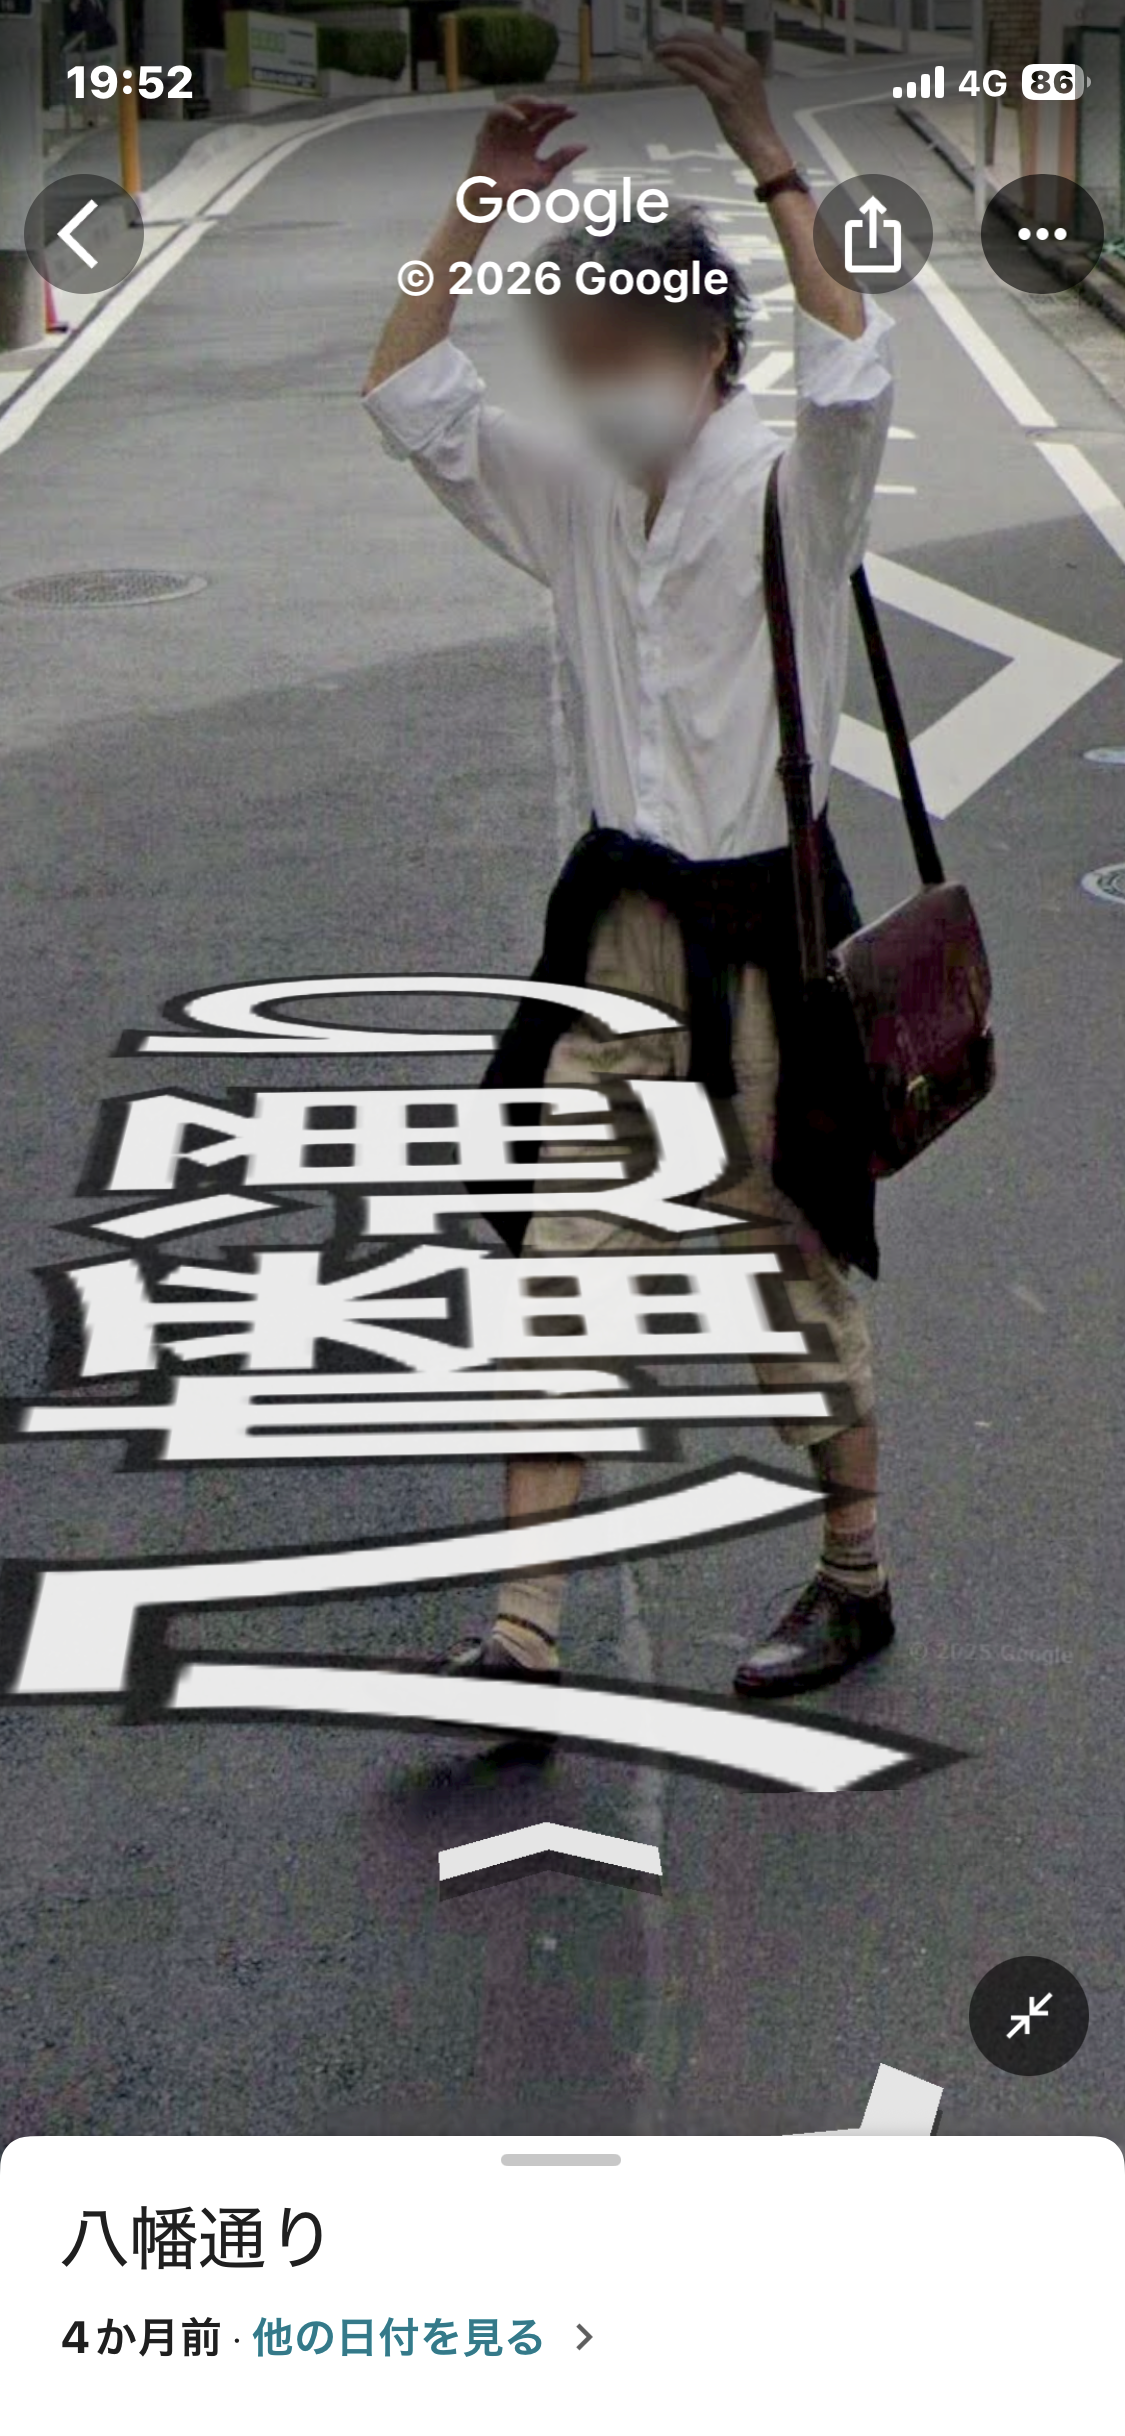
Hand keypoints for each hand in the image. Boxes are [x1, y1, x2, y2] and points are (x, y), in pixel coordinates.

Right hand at [467, 98, 586, 204]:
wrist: (491, 201)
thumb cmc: (515, 190)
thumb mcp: (544, 175)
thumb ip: (561, 159)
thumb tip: (585, 146)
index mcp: (531, 141)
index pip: (548, 121)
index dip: (560, 115)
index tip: (574, 113)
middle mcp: (518, 132)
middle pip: (534, 110)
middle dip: (548, 105)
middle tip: (560, 106)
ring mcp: (503, 129)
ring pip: (516, 105)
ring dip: (529, 102)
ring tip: (543, 106)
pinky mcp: (487, 131)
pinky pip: (495, 113)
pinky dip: (508, 112)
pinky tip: (521, 119)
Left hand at [655, 33, 787, 178]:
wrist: (761, 145)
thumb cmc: (750, 125)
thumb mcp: (741, 93)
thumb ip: (726, 78)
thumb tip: (700, 71)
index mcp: (748, 63)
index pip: (717, 40)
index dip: (695, 36)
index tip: (678, 38)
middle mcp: (742, 66)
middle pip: (708, 42)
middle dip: (683, 38)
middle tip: (664, 43)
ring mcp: (733, 80)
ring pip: (700, 53)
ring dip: (677, 49)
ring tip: (660, 52)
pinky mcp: (722, 95)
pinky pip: (697, 73)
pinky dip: (679, 65)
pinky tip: (667, 64)